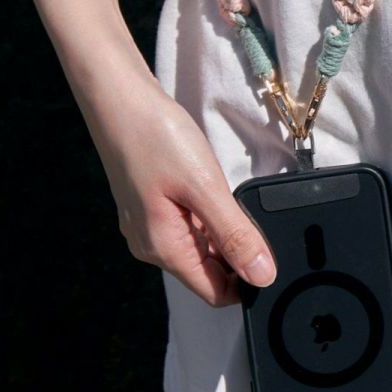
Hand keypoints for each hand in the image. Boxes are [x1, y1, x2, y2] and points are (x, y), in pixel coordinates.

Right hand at [81, 72, 277, 307]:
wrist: (119, 98)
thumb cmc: (156, 137)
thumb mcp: (204, 186)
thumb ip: (235, 234)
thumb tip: (262, 275)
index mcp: (164, 249)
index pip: (214, 292)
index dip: (247, 282)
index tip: (272, 256)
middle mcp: (151, 244)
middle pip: (206, 270)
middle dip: (236, 252)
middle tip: (255, 216)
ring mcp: (147, 224)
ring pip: (196, 245)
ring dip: (221, 230)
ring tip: (230, 194)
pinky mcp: (148, 204)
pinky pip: (185, 223)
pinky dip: (204, 213)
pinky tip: (210, 186)